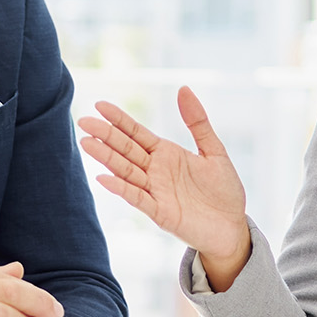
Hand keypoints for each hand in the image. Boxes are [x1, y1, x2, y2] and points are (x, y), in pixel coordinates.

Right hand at [77, 89, 251, 290]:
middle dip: (105, 135)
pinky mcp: (160, 213)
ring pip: (125, 171)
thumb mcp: (214, 151)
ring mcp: (155, 192)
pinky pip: (137, 198)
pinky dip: (121, 188)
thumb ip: (197, 122)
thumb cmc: (224, 191)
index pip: (136, 133)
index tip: (100, 105)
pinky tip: (103, 178)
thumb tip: (183, 88)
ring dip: (106, 158)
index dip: (119, 120)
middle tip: (84, 121)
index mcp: (166, 154)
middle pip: (125, 149)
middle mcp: (155, 171)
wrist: (233, 227)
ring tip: (86, 142)